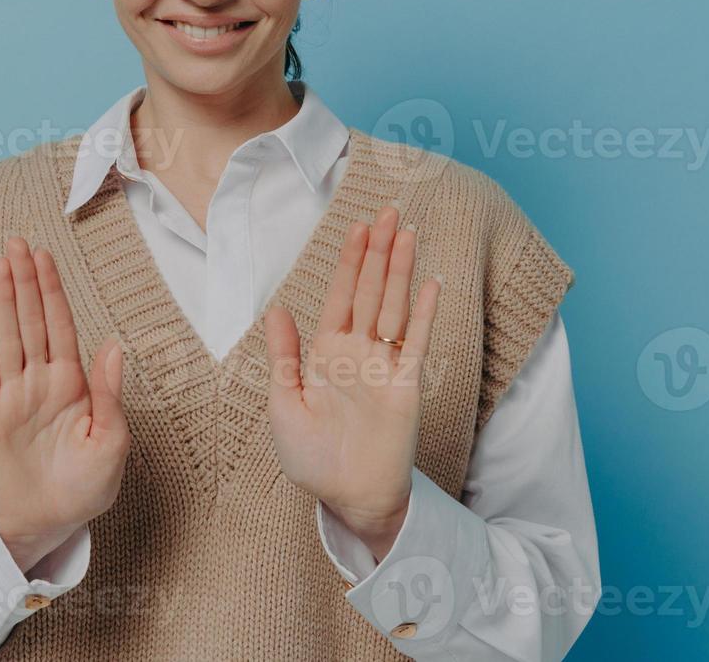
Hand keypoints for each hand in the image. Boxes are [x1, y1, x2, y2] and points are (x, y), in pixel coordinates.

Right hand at [0, 235, 130, 572]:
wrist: (47, 524)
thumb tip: (114, 346)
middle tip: (18, 241)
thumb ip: (109, 394)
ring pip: (8, 336)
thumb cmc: (85, 487)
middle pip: (32, 321)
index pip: (61, 327)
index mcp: (73, 385)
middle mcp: (40, 382)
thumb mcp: (111, 443)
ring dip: (5, 299)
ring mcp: (12, 396)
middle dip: (26, 281)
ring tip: (0, 262)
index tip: (46, 257)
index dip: (53, 291)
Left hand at [263, 205, 440, 560]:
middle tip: (387, 211)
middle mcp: (357, 352)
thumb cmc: (312, 458)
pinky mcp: (406, 385)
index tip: (357, 227)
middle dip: (378, 251)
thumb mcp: (285, 405)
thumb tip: (278, 310)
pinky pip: (415, 341)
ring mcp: (384, 365)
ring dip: (400, 269)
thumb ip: (285, 356)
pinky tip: (430, 282)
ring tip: (407, 232)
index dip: (349, 261)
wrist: (348, 497)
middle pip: (370, 290)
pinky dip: (423, 312)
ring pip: (393, 306)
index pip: (340, 296)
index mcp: (325, 353)